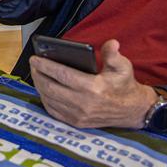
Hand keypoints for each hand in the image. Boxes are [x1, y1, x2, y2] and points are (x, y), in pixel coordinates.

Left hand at [30, 40, 157, 128]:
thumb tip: (111, 43)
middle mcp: (83, 103)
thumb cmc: (124, 85)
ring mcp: (79, 116)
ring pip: (49, 99)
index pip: (62, 75)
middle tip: (33, 64)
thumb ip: (113, 55)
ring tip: (36, 73)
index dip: (46, 65)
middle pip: (51, 87)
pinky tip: (43, 89)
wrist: (133, 110)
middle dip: (38, 74)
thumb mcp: (124, 67)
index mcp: (93, 88)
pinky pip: (54, 111)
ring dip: (39, 86)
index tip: (35, 58)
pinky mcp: (77, 123)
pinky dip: (45, 99)